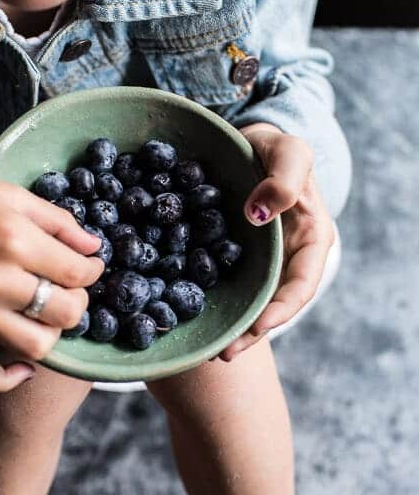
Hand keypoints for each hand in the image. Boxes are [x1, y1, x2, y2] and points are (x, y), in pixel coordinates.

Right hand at [0, 171, 103, 390]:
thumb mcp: (11, 195)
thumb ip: (58, 222)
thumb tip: (94, 248)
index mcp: (14, 240)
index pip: (77, 272)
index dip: (93, 270)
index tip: (89, 266)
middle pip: (65, 312)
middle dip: (78, 301)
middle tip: (69, 290)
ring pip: (35, 346)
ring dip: (51, 334)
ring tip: (45, 317)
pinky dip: (8, 379)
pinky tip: (24, 365)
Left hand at [218, 123, 334, 361]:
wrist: (246, 140)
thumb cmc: (277, 145)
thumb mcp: (289, 152)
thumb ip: (285, 179)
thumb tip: (260, 213)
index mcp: (311, 240)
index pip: (301, 285)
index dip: (282, 310)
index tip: (259, 326)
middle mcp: (285, 258)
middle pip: (272, 304)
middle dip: (251, 332)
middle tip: (224, 354)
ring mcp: (257, 261)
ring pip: (246, 300)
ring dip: (230, 326)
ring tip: (207, 351)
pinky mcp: (230, 257)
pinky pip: (220, 281)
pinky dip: (207, 299)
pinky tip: (184, 313)